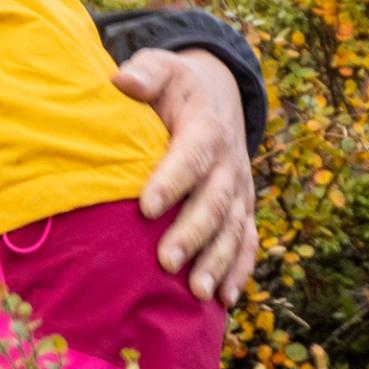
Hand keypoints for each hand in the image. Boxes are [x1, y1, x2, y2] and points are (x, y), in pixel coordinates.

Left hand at [114, 47, 257, 303]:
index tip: (146, 207)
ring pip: (232, 228)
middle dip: (192, 233)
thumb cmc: (177, 85)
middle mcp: (228, 162)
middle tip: (166, 261)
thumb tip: (122, 81)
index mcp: (206, 127)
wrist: (219, 94)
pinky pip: (246, 242)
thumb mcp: (162, 67)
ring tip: (197, 292)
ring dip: (217, 261)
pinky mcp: (242, 208)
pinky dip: (239, 271)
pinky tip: (225, 301)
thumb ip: (144, 73)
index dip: (171, 181)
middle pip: (214, 201)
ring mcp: (239, 189)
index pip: (190, 155)